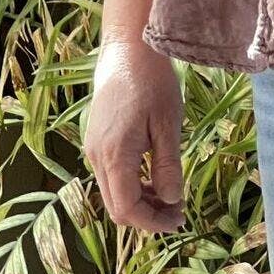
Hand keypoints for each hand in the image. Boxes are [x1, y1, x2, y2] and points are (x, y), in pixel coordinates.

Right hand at [84, 37, 184, 232]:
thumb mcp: (169, 125)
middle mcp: (97, 156)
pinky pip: (111, 175)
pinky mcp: (97, 140)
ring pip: (113, 192)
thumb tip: (170, 201)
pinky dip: (132, 184)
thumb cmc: (152, 83)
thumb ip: (167, 166)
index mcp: (115, 155)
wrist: (128, 50)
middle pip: (116, 206)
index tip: (179, 220)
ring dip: (140, 200)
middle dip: (147, 215)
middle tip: (179, 210)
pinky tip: (154, 175)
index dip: (153, 222)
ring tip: (171, 193)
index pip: (127, 208)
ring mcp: (94, 148)